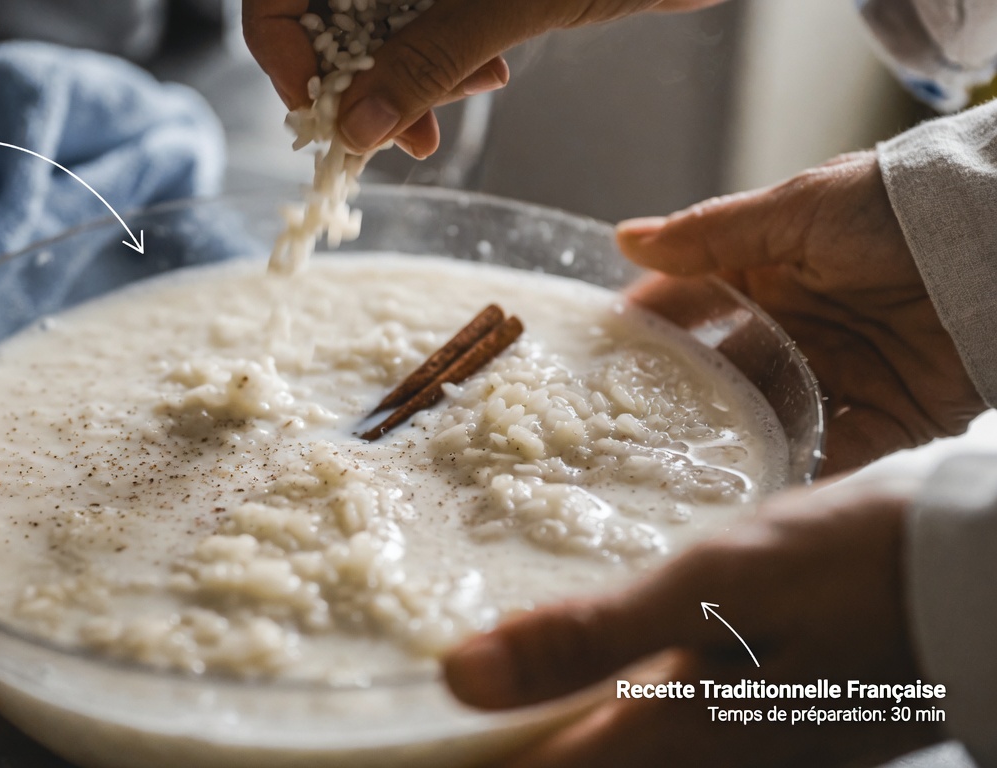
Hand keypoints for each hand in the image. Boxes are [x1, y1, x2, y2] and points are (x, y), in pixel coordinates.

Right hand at [242, 0, 722, 156]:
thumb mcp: (506, 2)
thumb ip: (427, 59)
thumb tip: (356, 127)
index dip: (283, 51)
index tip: (322, 113)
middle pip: (321, 16)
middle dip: (359, 80)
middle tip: (402, 131)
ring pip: (371, 31)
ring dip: (407, 79)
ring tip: (471, 90)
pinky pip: (416, 31)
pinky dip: (440, 65)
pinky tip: (485, 75)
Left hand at [442, 482, 942, 765]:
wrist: (976, 573)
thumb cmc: (847, 569)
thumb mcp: (708, 590)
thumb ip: (585, 640)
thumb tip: (459, 678)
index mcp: (668, 748)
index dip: (446, 766)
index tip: (380, 748)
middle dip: (483, 749)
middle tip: (409, 717)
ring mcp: (732, 757)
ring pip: (603, 758)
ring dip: (537, 732)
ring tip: (469, 693)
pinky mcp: (756, 730)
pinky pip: (645, 741)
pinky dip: (588, 716)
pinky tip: (569, 678)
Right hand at [617, 151, 985, 473]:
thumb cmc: (896, 209)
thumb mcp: (796, 210)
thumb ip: (710, 234)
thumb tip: (624, 239)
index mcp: (773, 271)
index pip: (692, 301)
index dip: (647, 325)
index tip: (596, 355)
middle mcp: (800, 325)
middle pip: (724, 371)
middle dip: (679, 398)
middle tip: (621, 432)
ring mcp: (843, 374)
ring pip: (770, 418)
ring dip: (731, 442)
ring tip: (674, 474)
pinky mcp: (890, 418)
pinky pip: (835, 454)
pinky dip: (799, 473)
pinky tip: (750, 493)